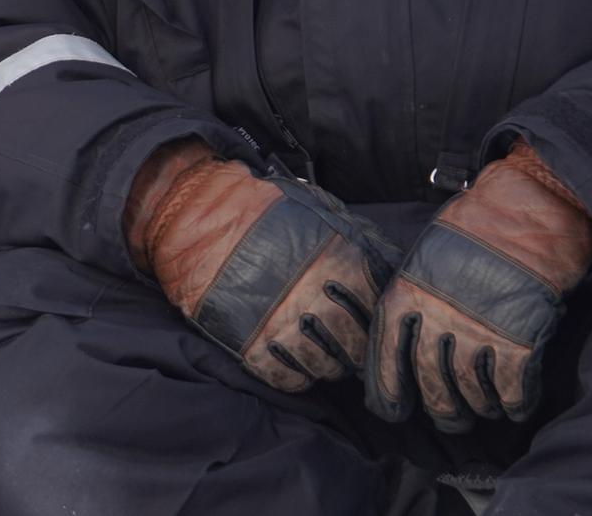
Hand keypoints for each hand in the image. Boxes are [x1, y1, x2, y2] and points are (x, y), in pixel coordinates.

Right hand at [126, 140, 397, 391]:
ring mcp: (281, 327)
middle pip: (356, 348)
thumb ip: (363, 242)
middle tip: (348, 343)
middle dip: (356, 349)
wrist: (196, 219)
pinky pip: (290, 380)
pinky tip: (293, 358)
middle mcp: (315, 301)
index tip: (370, 323)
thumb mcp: (322, 211)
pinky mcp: (251, 347)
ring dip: (327, 363)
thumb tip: (396, 269)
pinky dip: (296, 375)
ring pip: (326, 369)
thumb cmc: (263, 211)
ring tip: (319, 349)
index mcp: (340, 266)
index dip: (377, 322)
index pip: (379, 314)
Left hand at [367, 143, 591, 430]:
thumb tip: (403, 340)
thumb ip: (413, 298)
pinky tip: (516, 405)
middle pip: (431, 383)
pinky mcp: (520, 339)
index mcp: (407, 293)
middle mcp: (438, 317)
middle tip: (451, 419)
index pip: (386, 354)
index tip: (391, 412)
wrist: (530, 208)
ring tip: (485, 409)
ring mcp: (479, 329)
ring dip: (480, 407)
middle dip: (441, 410)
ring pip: (472, 392)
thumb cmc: (475, 227)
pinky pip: (512, 389)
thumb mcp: (424, 256)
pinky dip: (515, 403)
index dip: (386, 389)